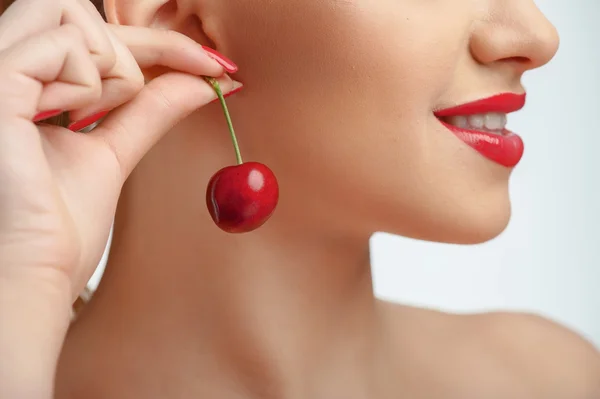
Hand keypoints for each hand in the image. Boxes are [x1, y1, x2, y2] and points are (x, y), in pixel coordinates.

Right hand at [0, 0, 240, 395]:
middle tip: (159, 94)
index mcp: (24, 85)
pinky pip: (62, 44)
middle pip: (78, 9)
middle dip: (142, 47)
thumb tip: (202, 81)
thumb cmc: (57, 226)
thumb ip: (149, 111)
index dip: (161, 44)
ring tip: (97, 119)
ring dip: (113, 64)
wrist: (33, 274)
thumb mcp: (113, 154)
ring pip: (69, 10)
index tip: (218, 69)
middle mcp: (3, 70)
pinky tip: (77, 120)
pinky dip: (93, 80)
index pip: (93, 36)